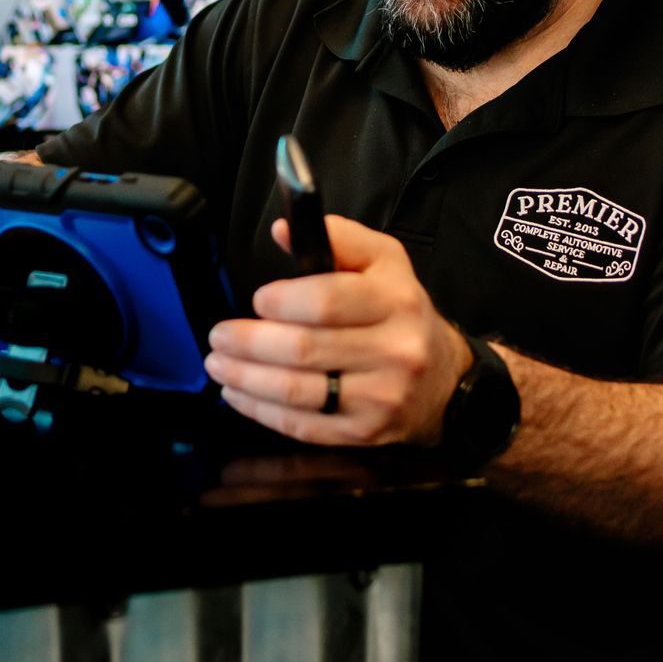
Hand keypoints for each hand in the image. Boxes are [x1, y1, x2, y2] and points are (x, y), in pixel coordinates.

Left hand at [203, 215, 470, 445]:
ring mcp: (381, 397)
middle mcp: (394, 350)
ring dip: (245, 378)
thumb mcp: (383, 260)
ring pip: (298, 391)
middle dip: (248, 342)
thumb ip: (337, 238)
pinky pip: (303, 425)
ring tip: (218, 364)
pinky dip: (262, 410)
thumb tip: (283, 229)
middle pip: (304, 349)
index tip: (258, 300)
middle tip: (219, 336)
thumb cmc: (400, 310)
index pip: (328, 300)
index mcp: (394, 300)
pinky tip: (239, 394)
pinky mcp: (366, 432)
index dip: (283, 301)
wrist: (443, 378)